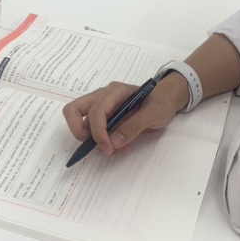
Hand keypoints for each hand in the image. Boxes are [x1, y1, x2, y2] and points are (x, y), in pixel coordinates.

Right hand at [62, 74, 187, 155]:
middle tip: (99, 146)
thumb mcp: (154, 114)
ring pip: (81, 122)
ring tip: (115, 149)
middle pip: (74, 110)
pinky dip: (99, 140)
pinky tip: (117, 146)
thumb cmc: (161, 103)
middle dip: (80, 132)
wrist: (166, 101)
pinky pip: (91, 128)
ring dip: (94, 139)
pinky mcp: (103, 116)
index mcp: (115, 91)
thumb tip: (114, 142)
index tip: (108, 148)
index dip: (98, 131)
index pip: (96, 110)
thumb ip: (134, 126)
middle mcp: (103, 96)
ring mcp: (101, 105)